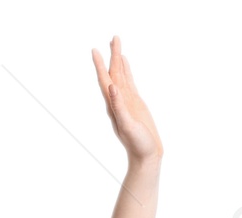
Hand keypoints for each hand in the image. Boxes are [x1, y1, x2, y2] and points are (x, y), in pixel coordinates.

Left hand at [92, 36, 161, 161]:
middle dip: (112, 55)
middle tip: (113, 38)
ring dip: (118, 60)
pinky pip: (129, 82)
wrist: (147, 156)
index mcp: (113, 105)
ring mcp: (127, 101)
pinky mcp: (136, 103)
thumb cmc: (137, 145)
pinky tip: (125, 63)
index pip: (105, 80)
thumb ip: (119, 106)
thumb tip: (112, 87)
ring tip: (116, 44)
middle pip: (113, 73)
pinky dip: (126, 71)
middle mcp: (118, 100)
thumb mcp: (127, 126)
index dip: (100, 65)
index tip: (95, 50)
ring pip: (121, 75)